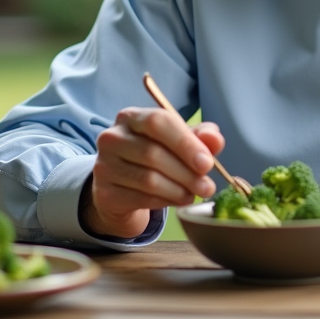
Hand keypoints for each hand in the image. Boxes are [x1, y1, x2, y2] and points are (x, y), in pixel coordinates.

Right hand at [81, 107, 223, 238]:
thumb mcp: (179, 142)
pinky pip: (141, 198)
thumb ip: (200, 137)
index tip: (207, 163)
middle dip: (187, 173)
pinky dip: (165, 201)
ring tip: (195, 194)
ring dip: (179, 190)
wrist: (123, 188)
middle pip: (153, 153)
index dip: (185, 143)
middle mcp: (112, 138)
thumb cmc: (155, 157)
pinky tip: (178, 200)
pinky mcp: (105, 193)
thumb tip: (215, 139)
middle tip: (207, 186)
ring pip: (148, 179)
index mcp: (131, 117)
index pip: (158, 122)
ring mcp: (104, 166)